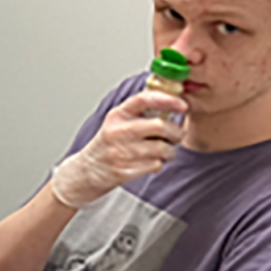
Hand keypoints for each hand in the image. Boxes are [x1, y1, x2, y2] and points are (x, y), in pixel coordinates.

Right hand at [51, 90, 185, 208]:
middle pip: (160, 125)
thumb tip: (172, 102)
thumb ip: (140, 112)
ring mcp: (121, 152)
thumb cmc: (108, 144)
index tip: (182, 105)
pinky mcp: (125, 170)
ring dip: (169, 152)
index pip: (144, 99)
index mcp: (118, 115)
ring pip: (162, 148)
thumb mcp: (117, 122)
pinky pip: (156, 165)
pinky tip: (150, 162)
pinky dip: (158, 164)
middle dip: (176, 132)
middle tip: (176, 135)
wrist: (87, 171)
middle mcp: (118, 131)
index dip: (167, 99)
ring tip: (162, 152)